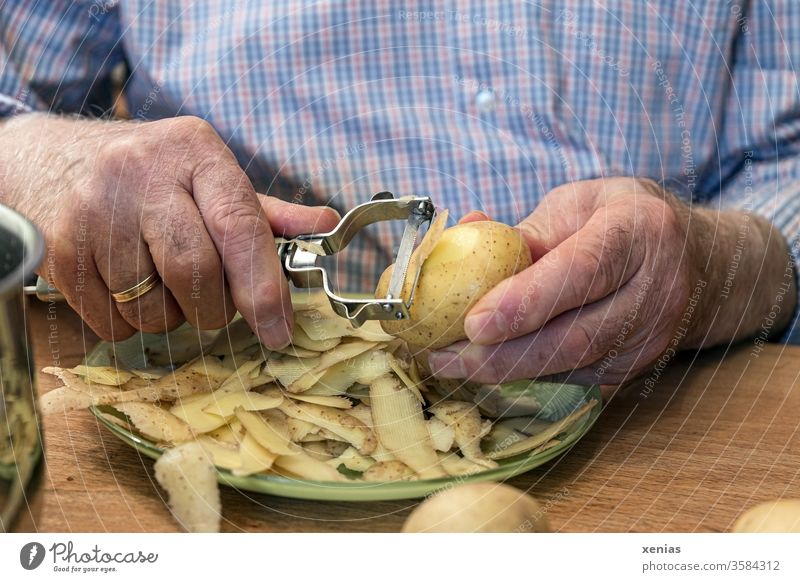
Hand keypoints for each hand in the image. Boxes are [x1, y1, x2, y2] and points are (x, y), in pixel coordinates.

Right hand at [0, 114, 338, 346]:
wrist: (54, 162)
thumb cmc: (152, 178)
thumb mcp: (209, 177)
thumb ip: (264, 211)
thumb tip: (327, 226)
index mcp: (195, 151)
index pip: (240, 226)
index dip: (264, 287)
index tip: (279, 330)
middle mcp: (141, 173)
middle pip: (197, 274)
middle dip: (213, 308)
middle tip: (210, 303)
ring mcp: (93, 210)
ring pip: (153, 309)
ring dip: (168, 314)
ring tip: (156, 277)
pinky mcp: (60, 251)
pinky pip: (113, 323)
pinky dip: (129, 320)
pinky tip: (122, 283)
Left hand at [428, 178, 795, 384]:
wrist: (701, 264)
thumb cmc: (626, 222)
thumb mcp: (581, 205)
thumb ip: (526, 231)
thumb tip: (464, 235)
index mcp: (639, 232)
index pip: (582, 271)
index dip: (526, 301)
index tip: (473, 322)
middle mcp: (655, 292)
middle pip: (573, 336)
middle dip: (499, 355)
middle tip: (440, 355)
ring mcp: (650, 339)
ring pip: (568, 366)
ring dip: (502, 370)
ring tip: (447, 361)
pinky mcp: (634, 370)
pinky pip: (571, 377)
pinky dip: (523, 372)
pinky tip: (484, 364)